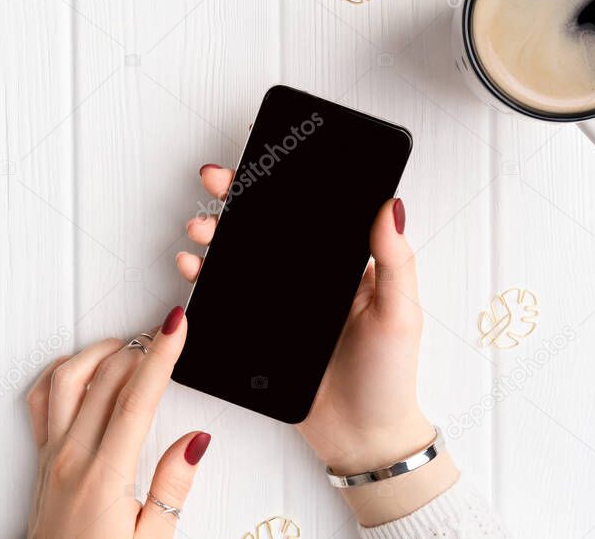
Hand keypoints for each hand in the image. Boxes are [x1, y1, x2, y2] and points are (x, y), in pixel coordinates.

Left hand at [25, 307, 210, 538]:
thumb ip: (172, 487)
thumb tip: (194, 441)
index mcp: (104, 477)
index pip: (137, 399)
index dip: (161, 356)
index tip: (177, 325)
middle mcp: (72, 459)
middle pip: (106, 379)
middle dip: (141, 346)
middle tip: (169, 331)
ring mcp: (51, 456)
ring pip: (68, 379)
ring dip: (101, 352)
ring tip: (132, 346)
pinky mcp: (40, 460)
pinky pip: (42, 401)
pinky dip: (62, 374)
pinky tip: (83, 370)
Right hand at [178, 165, 456, 525]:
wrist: (360, 438)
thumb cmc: (389, 377)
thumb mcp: (400, 313)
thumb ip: (394, 261)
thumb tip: (393, 205)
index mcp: (343, 263)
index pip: (312, 210)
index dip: (285, 180)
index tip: (262, 155)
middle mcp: (308, 276)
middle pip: (267, 225)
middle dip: (237, 196)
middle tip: (216, 179)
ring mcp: (280, 302)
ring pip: (241, 255)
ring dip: (216, 234)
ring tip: (201, 228)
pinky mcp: (258, 329)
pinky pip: (227, 297)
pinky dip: (205, 278)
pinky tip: (193, 269)